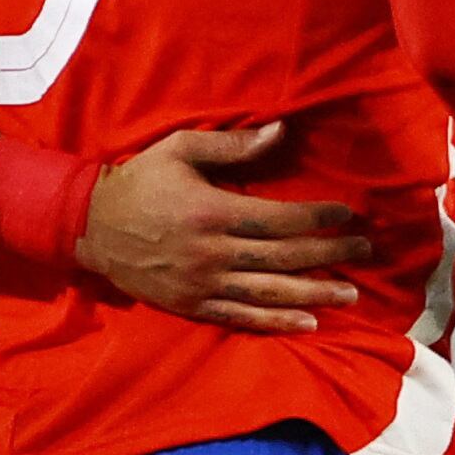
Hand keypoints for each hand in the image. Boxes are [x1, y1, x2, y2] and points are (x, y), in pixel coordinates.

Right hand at [79, 123, 372, 334]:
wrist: (89, 226)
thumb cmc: (139, 181)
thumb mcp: (181, 148)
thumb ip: (233, 144)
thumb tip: (282, 131)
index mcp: (213, 212)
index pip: (280, 219)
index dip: (318, 218)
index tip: (349, 215)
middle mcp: (212, 253)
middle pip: (284, 257)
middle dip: (329, 254)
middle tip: (365, 252)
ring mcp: (202, 285)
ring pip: (269, 294)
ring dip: (313, 294)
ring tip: (350, 294)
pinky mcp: (191, 306)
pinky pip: (240, 318)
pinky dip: (276, 323)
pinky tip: (308, 323)